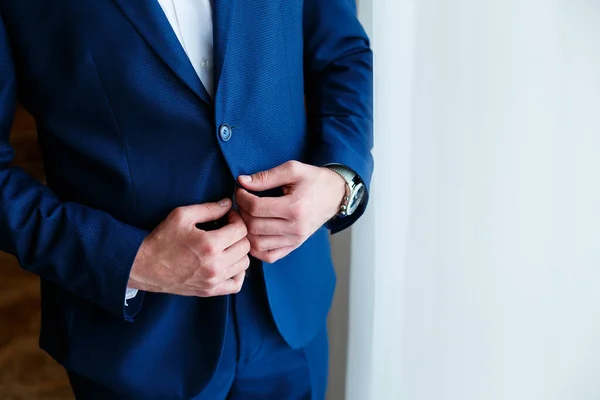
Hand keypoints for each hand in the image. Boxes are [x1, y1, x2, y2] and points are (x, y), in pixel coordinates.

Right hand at [128, 199, 250, 296]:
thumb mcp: (181, 215)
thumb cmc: (162, 239)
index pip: (241, 230)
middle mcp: (215, 265)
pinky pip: (237, 284)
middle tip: (228, 228)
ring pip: (244, 264)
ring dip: (239, 251)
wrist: (144, 266)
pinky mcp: (210, 291)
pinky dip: (238, 273)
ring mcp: (213, 280)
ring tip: (227, 245)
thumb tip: (229, 204)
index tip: (228, 216)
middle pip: (245, 246)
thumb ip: (208, 208)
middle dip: (240, 234)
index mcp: (209, 244)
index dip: (237, 219)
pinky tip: (229, 263)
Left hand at [236, 160, 345, 262]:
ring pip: (258, 243)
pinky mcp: (295, 246)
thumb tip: (242, 181)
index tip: (241, 189)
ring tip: (246, 215)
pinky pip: (269, 256)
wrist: (336, 195)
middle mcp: (295, 228)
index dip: (242, 198)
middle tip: (242, 201)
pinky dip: (256, 248)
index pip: (256, 208)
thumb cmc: (315, 180)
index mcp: (295, 207)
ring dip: (246, 230)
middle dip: (242, 212)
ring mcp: (296, 240)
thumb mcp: (293, 169)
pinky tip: (254, 233)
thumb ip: (266, 176)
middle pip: (254, 226)